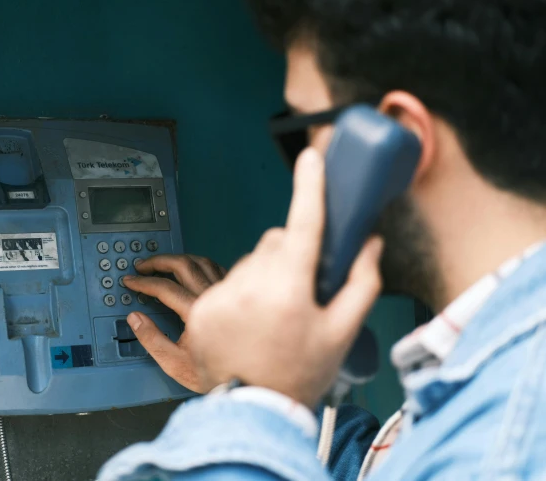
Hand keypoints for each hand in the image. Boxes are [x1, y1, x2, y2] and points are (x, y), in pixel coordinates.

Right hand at [122, 254, 226, 392]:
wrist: (245, 380)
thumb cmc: (214, 374)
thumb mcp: (174, 363)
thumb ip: (152, 339)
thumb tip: (135, 319)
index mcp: (197, 313)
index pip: (165, 288)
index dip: (144, 282)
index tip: (131, 281)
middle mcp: (213, 298)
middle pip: (183, 266)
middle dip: (159, 262)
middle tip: (143, 265)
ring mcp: (226, 295)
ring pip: (202, 262)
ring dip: (179, 259)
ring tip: (164, 263)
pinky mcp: (234, 296)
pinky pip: (217, 269)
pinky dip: (200, 264)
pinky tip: (192, 269)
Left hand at [188, 147, 383, 406]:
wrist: (253, 412)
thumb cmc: (301, 375)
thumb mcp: (341, 332)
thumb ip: (361, 283)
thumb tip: (370, 244)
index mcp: (289, 289)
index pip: (303, 225)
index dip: (309, 187)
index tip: (311, 158)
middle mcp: (251, 286)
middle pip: (275, 243)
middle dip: (289, 255)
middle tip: (299, 291)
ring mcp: (221, 297)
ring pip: (249, 262)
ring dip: (262, 276)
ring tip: (271, 316)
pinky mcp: (200, 310)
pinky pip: (225, 283)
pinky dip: (239, 294)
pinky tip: (248, 323)